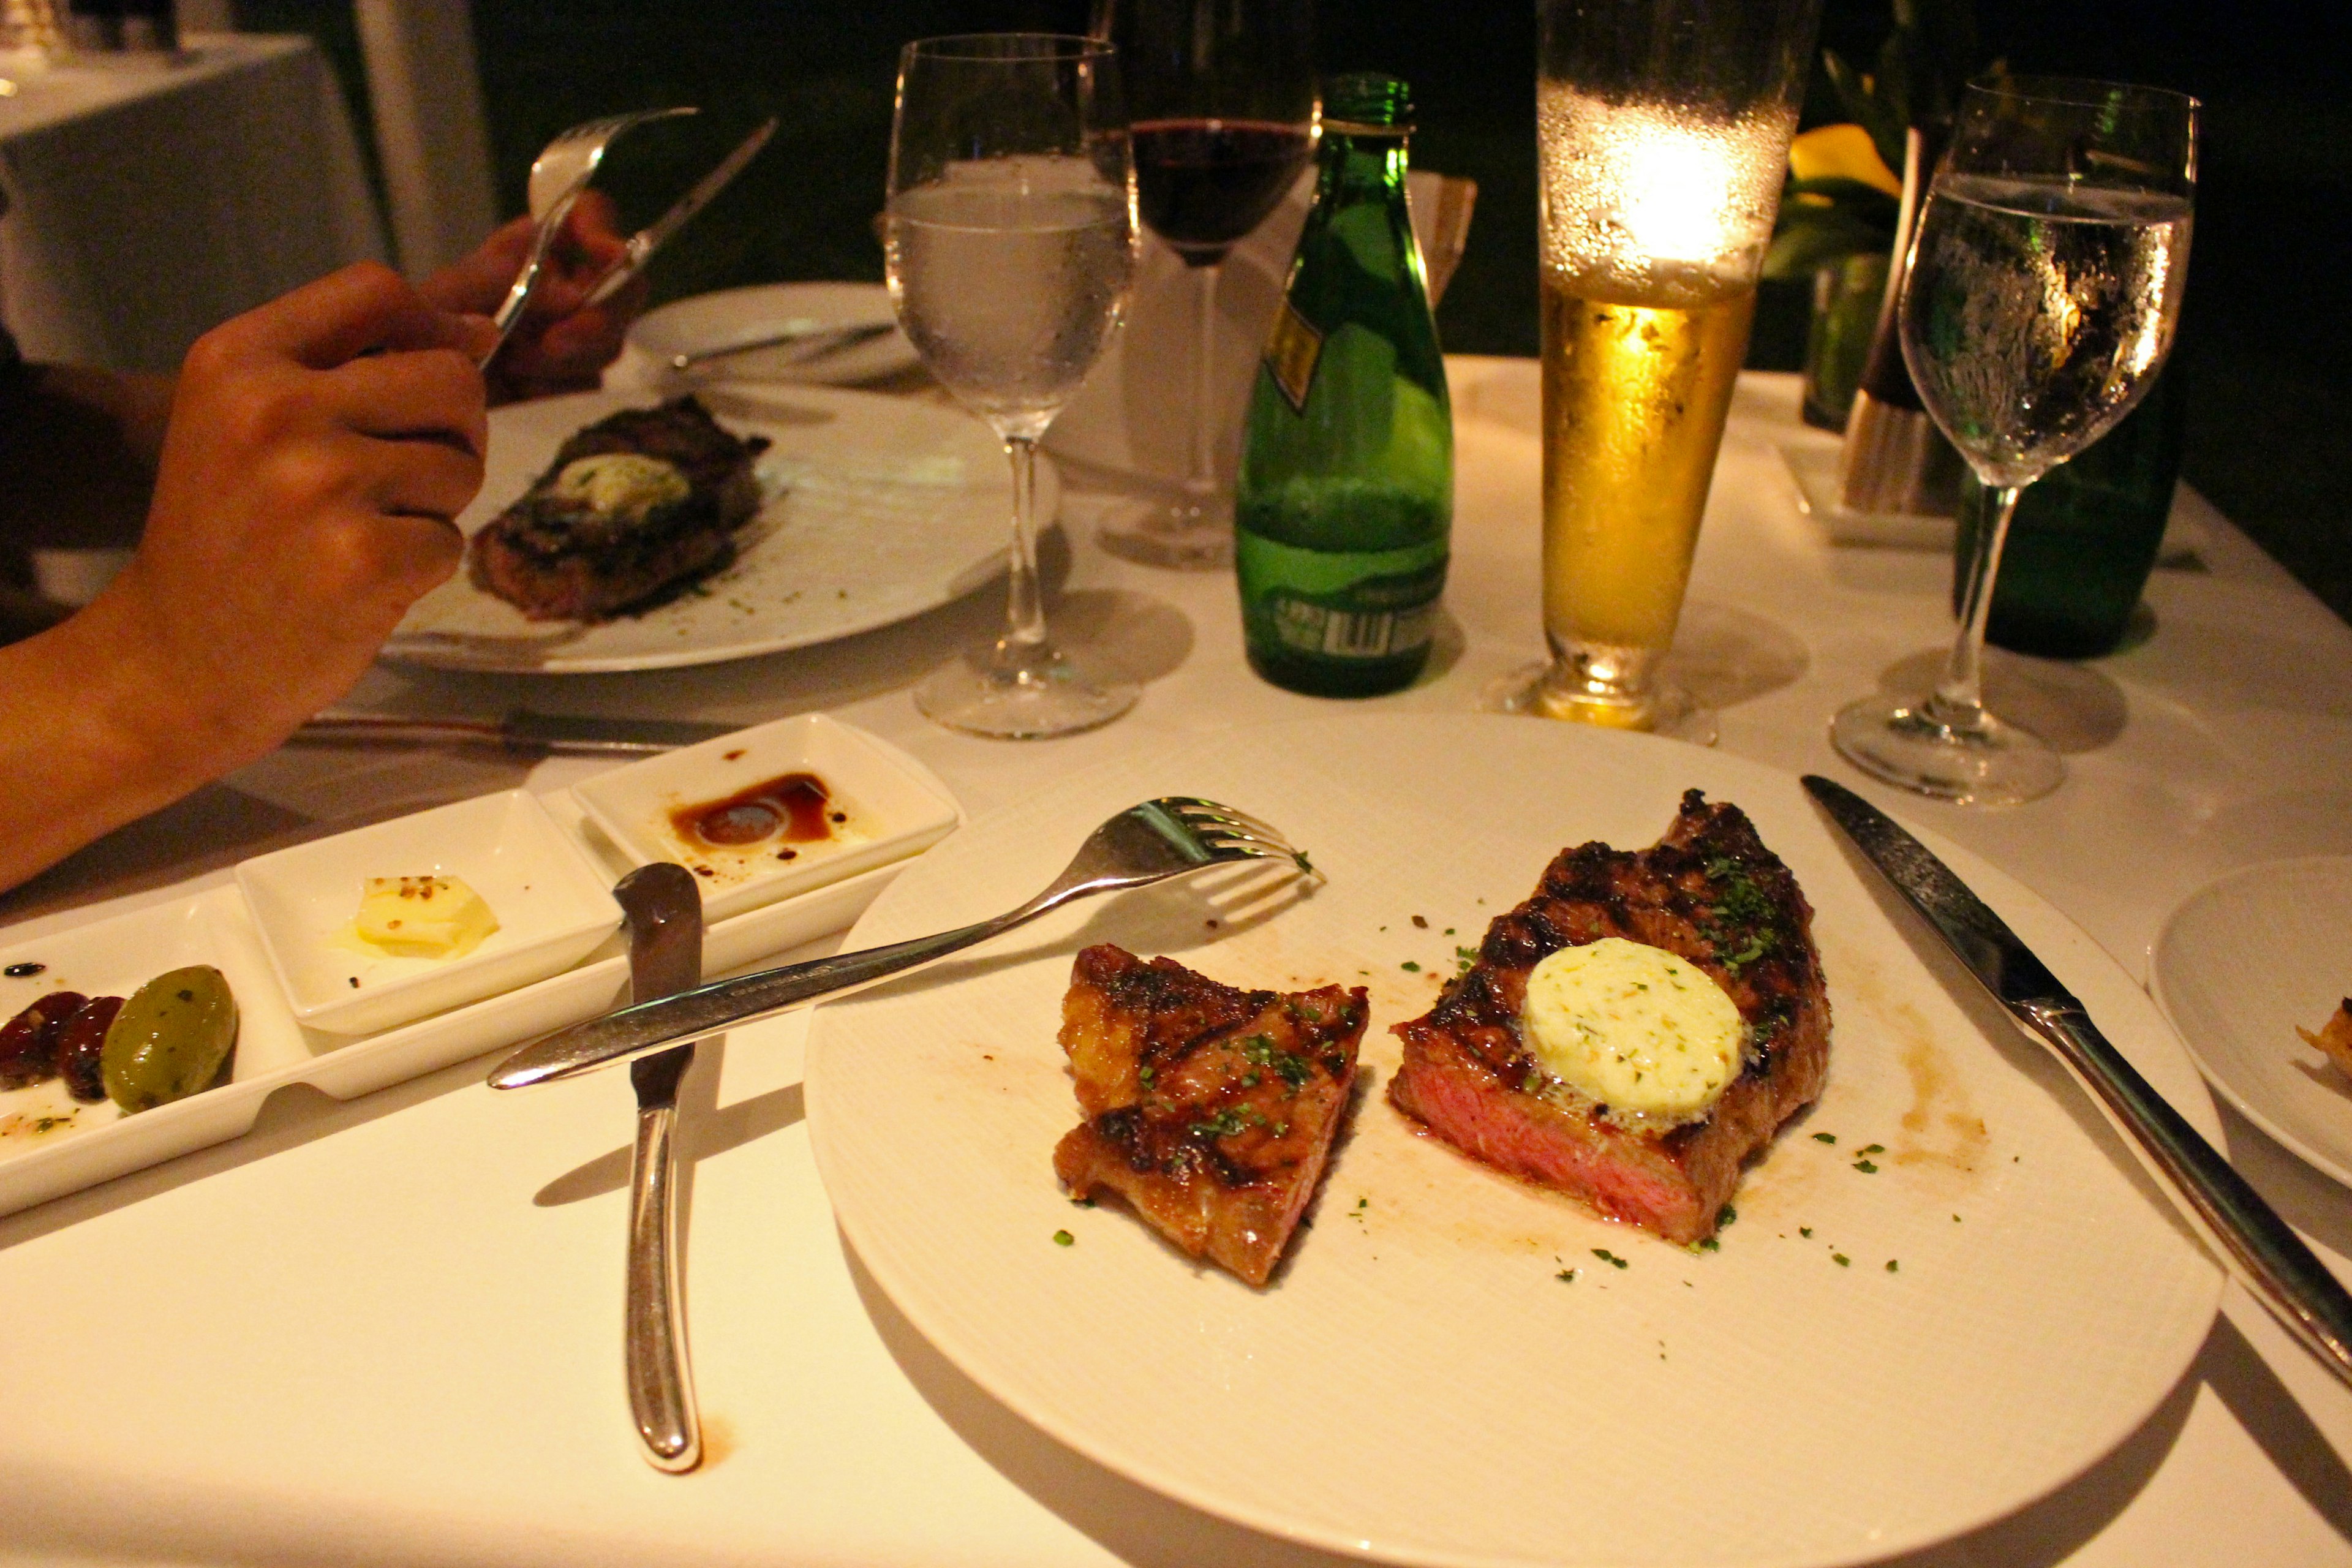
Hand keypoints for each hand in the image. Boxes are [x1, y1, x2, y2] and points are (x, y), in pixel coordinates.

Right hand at [88, 263, 491, 779]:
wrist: (174, 662)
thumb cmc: (227, 539)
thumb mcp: (246, 423)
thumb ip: (350, 367)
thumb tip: (481, 331)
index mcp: (238, 357)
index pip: (375, 289)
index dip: (431, 325)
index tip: (433, 374)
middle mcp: (275, 408)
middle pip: (450, 376)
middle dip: (451, 431)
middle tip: (398, 479)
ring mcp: (321, 483)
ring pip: (462, 463)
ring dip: (435, 505)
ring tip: (362, 532)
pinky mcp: (365, 557)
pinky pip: (453, 540)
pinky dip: (425, 567)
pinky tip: (363, 583)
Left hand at [421, 190, 647, 403]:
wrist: (411, 386)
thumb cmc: (417, 327)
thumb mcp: (450, 294)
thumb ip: (503, 280)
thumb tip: (574, 295)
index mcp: (535, 244)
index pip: (590, 215)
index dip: (606, 231)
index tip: (608, 256)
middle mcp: (564, 281)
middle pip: (622, 286)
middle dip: (596, 319)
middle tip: (553, 345)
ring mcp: (573, 330)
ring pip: (610, 340)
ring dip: (566, 360)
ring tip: (514, 366)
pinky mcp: (570, 375)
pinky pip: (589, 381)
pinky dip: (556, 388)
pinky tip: (520, 388)